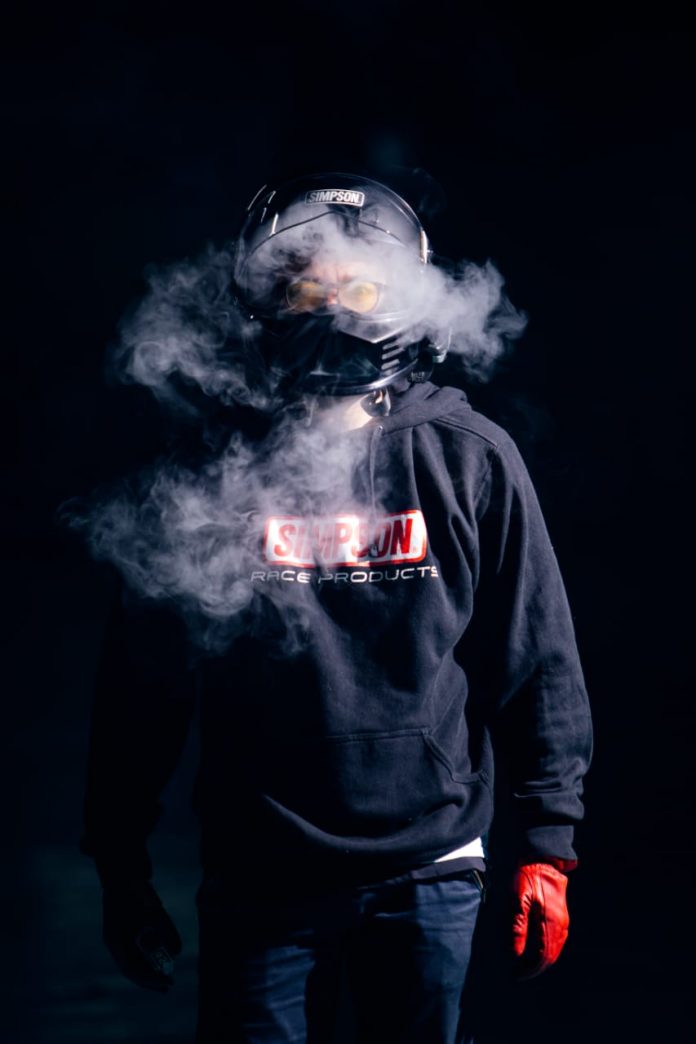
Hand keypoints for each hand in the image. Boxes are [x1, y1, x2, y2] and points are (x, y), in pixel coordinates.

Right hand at [102, 881, 181, 991]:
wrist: (122, 869)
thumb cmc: (135, 889)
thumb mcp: (154, 908)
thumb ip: (165, 929)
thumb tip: (178, 951)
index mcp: (116, 940)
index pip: (131, 969)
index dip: (149, 979)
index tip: (166, 984)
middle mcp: (115, 942)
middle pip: (132, 968)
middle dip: (150, 979)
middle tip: (169, 986)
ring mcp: (118, 937)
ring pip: (133, 961)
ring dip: (149, 970)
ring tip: (165, 978)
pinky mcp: (124, 931)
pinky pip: (135, 951)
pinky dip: (148, 958)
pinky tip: (161, 959)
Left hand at [511, 862, 568, 979]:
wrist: (543, 860)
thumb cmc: (527, 877)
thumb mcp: (517, 900)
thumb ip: (517, 927)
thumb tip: (515, 954)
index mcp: (549, 923)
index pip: (542, 956)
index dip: (529, 969)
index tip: (516, 975)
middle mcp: (560, 925)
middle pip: (550, 957)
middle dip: (534, 968)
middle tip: (518, 974)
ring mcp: (563, 922)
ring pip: (554, 950)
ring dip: (541, 961)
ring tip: (525, 966)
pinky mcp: (562, 917)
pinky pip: (556, 941)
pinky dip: (547, 952)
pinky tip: (536, 952)